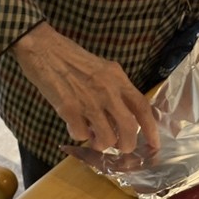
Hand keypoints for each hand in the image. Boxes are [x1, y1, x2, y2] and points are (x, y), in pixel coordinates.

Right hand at [10, 22, 159, 152]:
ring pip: (106, 138)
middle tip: (119, 148)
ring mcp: (89, 101)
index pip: (142, 107)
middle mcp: (108, 91)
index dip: (151, 129)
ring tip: (93, 137)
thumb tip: (120, 119)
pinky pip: (81, 136)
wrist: (44, 50)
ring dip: (101, 144)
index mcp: (118, 79)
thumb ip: (114, 91)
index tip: (154, 145)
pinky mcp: (70, 109)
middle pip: (128, 129)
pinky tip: (74, 125)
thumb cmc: (73, 60)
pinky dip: (79, 136)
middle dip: (126, 145)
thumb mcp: (102, 70)